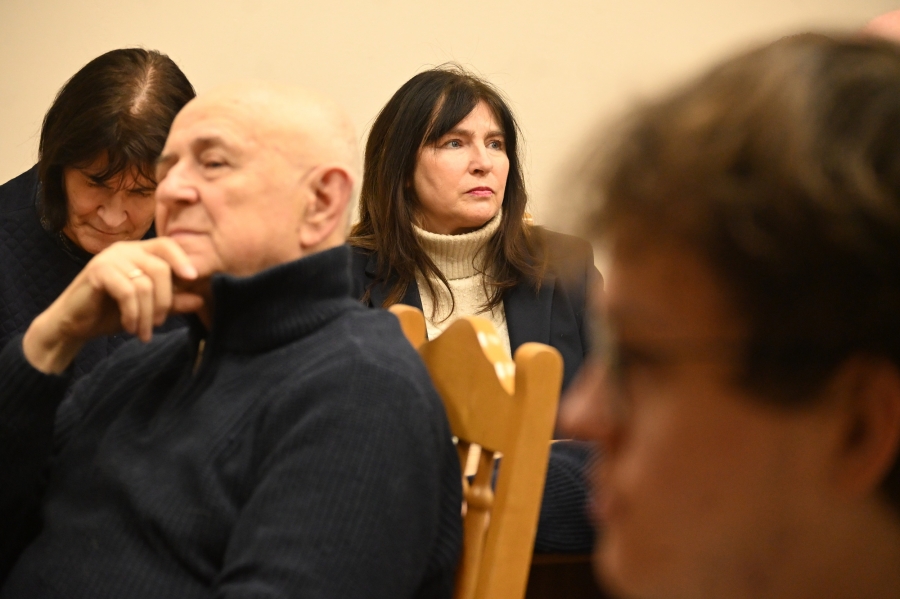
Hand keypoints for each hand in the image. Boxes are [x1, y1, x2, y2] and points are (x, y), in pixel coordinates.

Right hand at [23, 238, 203, 373]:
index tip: (194, 279)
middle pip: (161, 268)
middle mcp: (125, 250)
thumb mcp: (149, 308)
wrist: (74, 324)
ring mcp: (109, 259)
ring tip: (144, 331)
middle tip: (158, 324)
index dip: (183, 260)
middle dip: (165, 301)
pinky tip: (130, 327)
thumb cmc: (112, 312)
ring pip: (145, 283)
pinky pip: (128, 292)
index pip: (168, 245)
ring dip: (148, 314)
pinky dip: (133, 313)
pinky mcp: (97, 272)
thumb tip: (200, 300)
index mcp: (139, 252)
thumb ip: (174, 302)